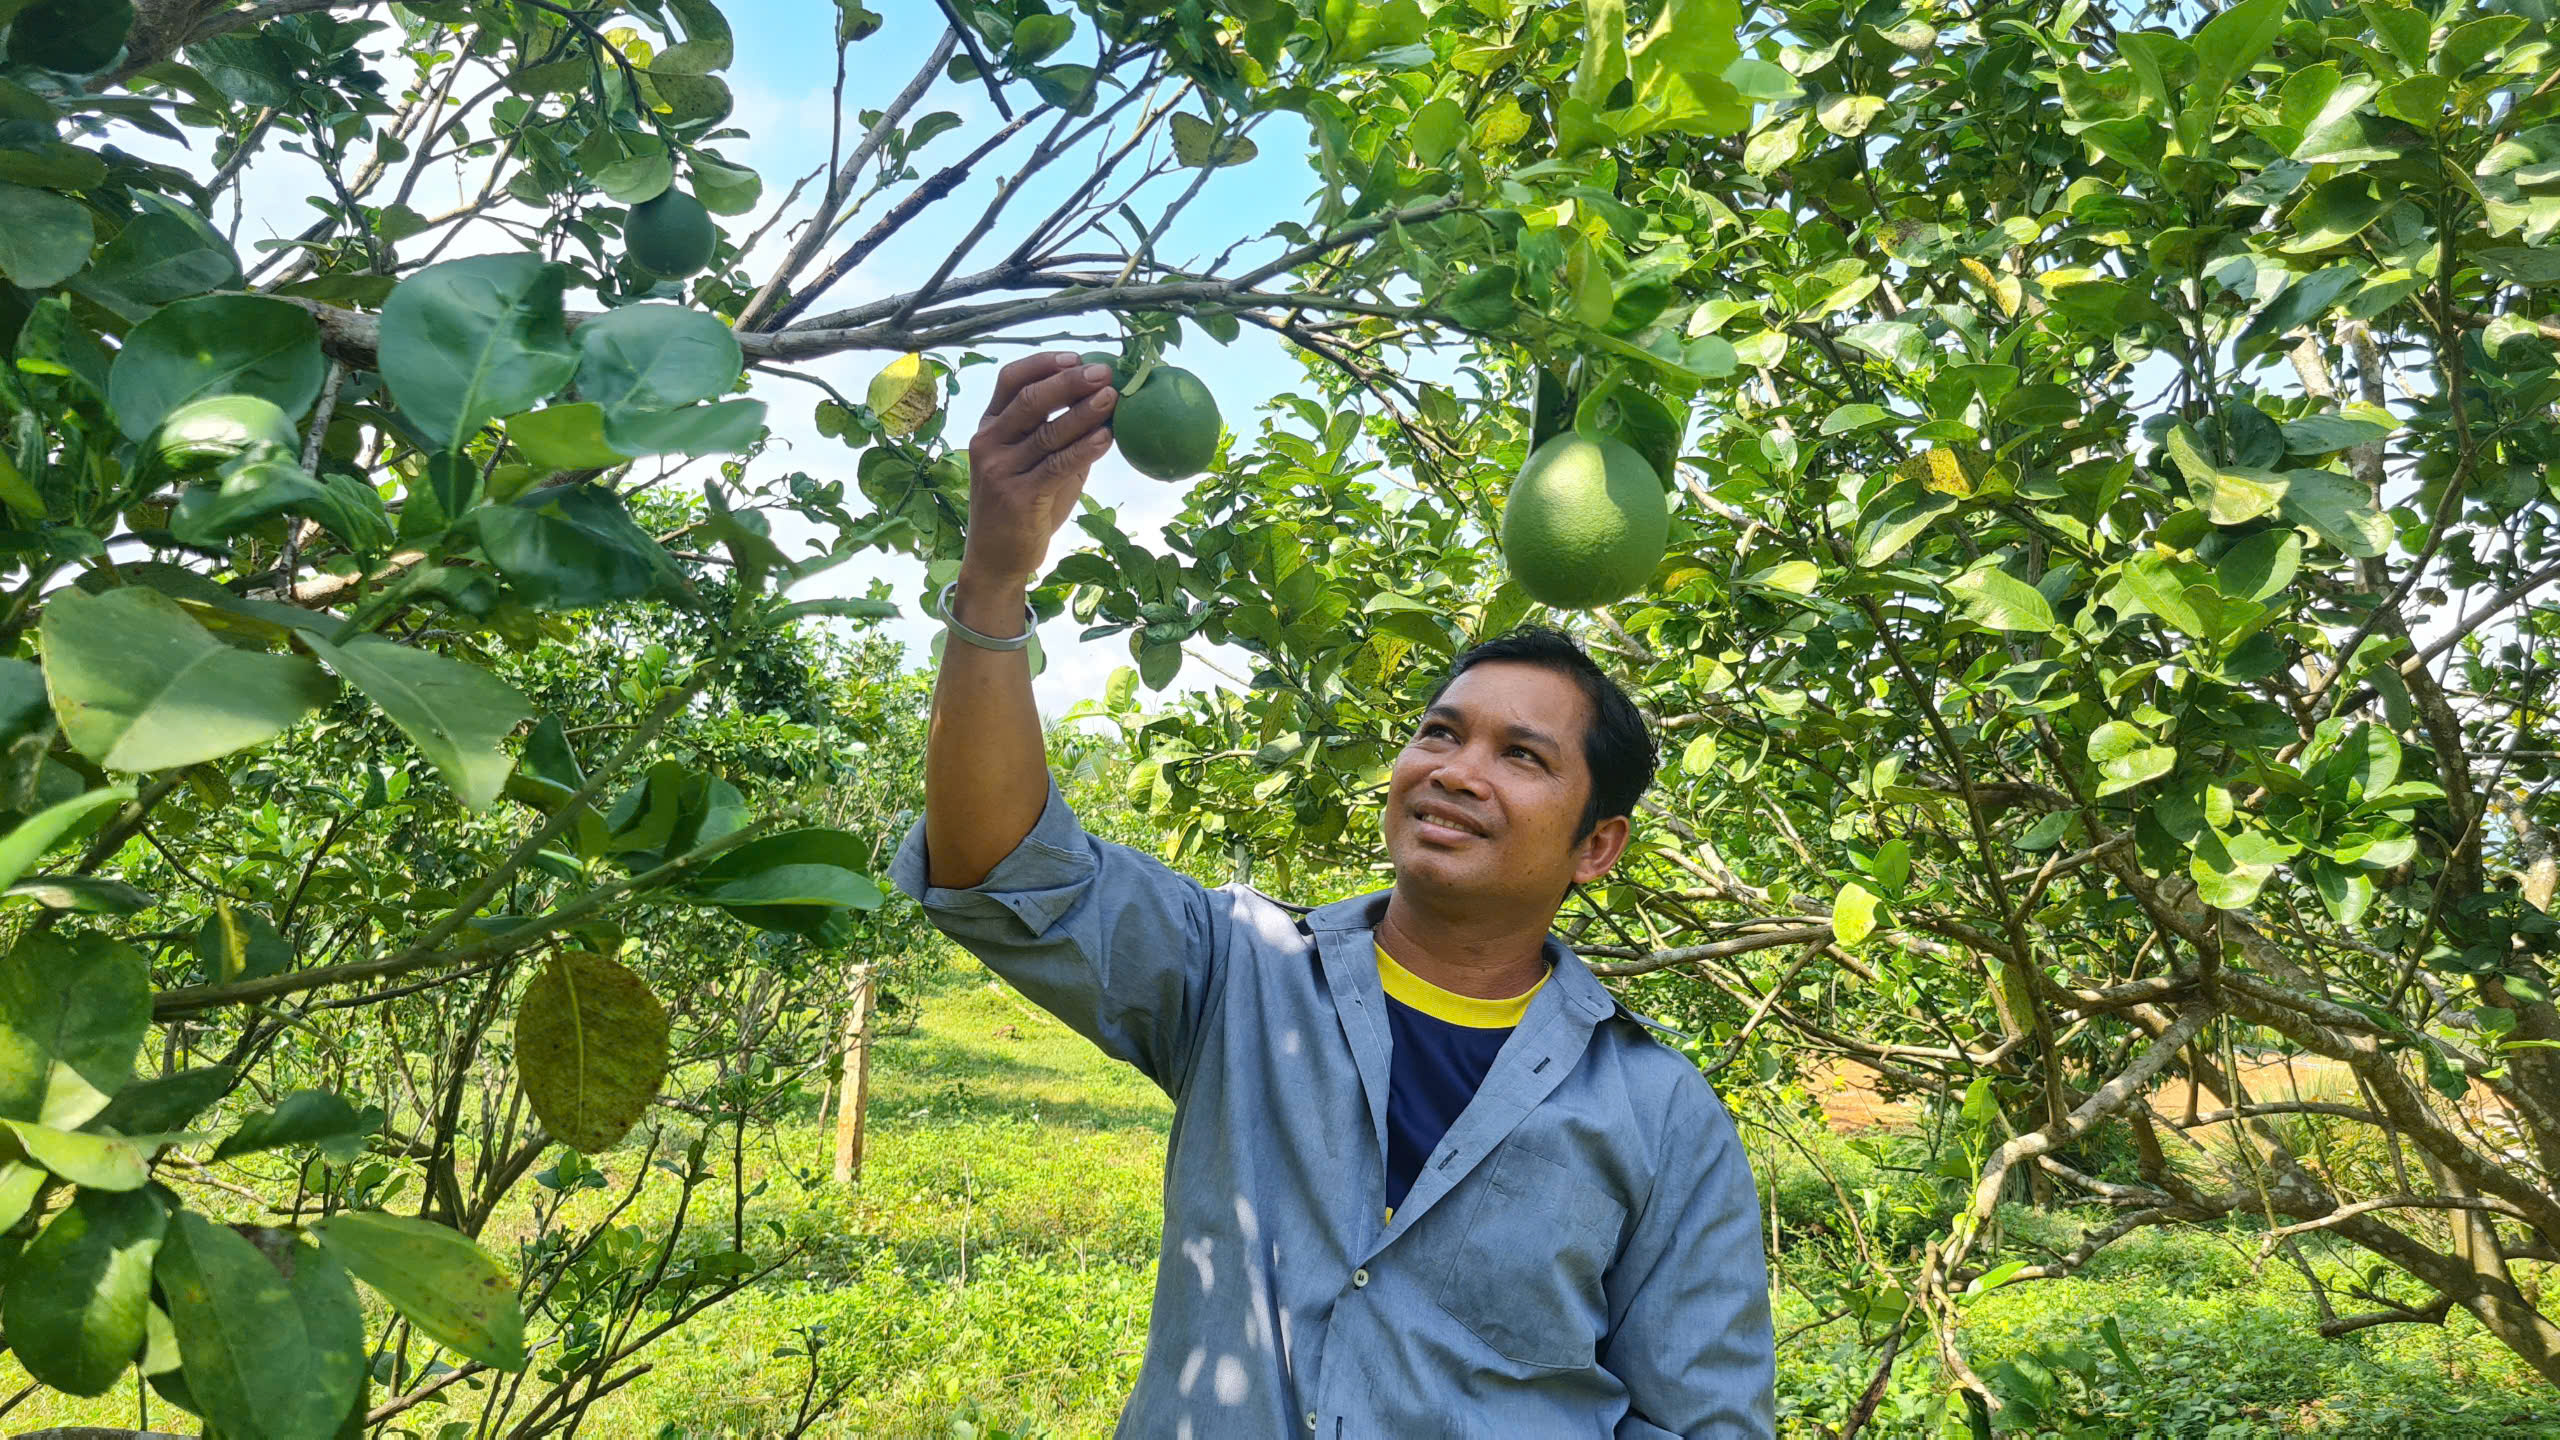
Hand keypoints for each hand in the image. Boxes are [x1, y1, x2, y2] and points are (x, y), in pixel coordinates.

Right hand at [961, 352, 1116, 586]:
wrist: (996, 557)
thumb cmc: (1022, 505)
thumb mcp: (1036, 464)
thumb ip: (1060, 437)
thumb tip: (1105, 403)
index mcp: (989, 428)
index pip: (1010, 381)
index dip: (1043, 364)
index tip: (1077, 357)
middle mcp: (988, 444)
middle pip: (1029, 400)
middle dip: (1069, 382)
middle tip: (1104, 373)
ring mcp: (999, 471)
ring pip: (1047, 432)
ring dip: (1083, 413)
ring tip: (1113, 398)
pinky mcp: (1017, 497)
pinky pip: (1057, 465)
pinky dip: (1084, 449)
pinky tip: (1107, 438)